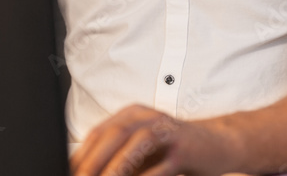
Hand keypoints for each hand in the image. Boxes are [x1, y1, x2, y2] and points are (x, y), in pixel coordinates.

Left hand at [70, 105, 238, 175]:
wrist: (218, 144)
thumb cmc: (172, 151)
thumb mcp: (140, 153)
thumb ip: (118, 160)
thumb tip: (87, 171)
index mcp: (131, 116)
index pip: (98, 133)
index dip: (80, 153)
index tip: (68, 170)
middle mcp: (146, 117)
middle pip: (113, 135)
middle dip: (92, 160)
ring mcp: (167, 131)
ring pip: (136, 143)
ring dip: (116, 166)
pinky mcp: (184, 148)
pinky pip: (162, 163)